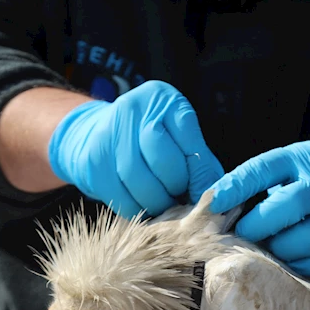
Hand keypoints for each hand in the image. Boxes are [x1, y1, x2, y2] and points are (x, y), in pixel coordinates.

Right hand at [49, 80, 222, 217]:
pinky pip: (121, 197)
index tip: (204, 194)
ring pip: (141, 182)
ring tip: (164, 203)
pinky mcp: (93, 161)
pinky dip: (137, 209)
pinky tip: (143, 204)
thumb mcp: (180, 139)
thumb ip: (201, 163)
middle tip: (180, 197)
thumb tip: (217, 197)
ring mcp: (109, 133)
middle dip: (177, 187)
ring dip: (158, 202)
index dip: (199, 175)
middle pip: (164, 161)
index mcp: (163, 100)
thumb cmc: (151, 141)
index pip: (189, 141)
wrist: (97, 135)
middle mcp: (133, 109)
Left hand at [208, 141, 309, 276]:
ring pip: (304, 241)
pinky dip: (301, 265)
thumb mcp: (289, 165)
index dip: (236, 187)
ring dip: (279, 249)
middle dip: (257, 226)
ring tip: (271, 246)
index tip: (214, 203)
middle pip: (288, 207)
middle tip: (244, 234)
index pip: (265, 169)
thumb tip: (212, 206)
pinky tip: (292, 258)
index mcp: (303, 159)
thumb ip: (256, 180)